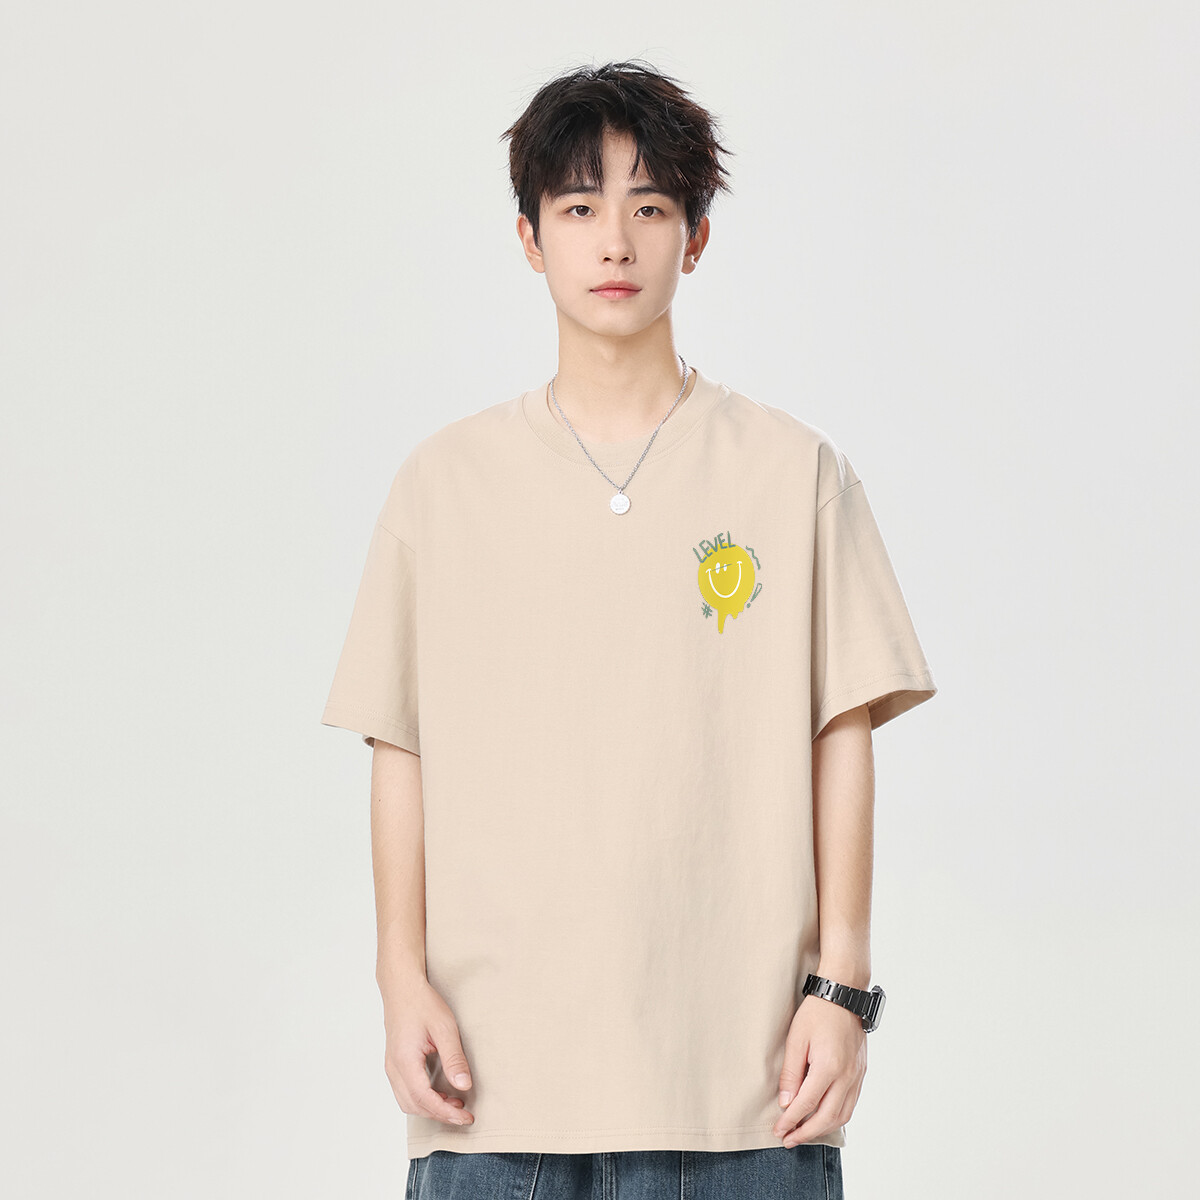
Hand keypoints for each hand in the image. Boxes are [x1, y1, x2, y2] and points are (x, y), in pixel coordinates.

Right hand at [382, 976, 475, 1127]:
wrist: (402, 988)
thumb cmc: (422, 1003)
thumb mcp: (444, 1028)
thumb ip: (454, 1058)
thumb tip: (464, 1086)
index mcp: (405, 1061)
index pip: (425, 1099)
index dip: (446, 1112)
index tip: (466, 1117)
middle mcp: (393, 1068)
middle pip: (414, 1105)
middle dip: (440, 1114)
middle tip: (464, 1114)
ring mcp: (391, 1066)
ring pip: (407, 1102)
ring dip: (430, 1108)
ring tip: (455, 1104)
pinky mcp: (394, 1063)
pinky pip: (405, 1091)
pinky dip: (422, 1099)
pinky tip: (440, 1092)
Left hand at [773, 993, 866, 1145]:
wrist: (843, 995)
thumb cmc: (817, 1013)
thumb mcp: (796, 1039)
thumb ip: (791, 1073)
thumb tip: (786, 1103)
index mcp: (828, 1067)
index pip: (807, 1104)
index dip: (791, 1121)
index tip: (778, 1130)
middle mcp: (846, 1076)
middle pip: (827, 1117)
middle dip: (806, 1132)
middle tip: (788, 1139)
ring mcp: (857, 1076)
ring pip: (842, 1115)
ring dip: (822, 1129)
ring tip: (803, 1132)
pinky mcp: (861, 1073)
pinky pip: (850, 1104)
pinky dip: (836, 1117)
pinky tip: (823, 1117)